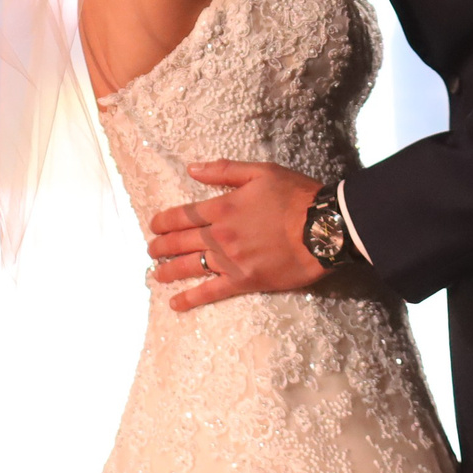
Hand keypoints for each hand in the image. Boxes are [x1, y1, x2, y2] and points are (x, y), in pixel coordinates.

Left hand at [143, 160, 324, 311]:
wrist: (323, 229)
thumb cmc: (295, 196)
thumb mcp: (261, 172)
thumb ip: (224, 170)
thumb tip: (192, 168)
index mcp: (222, 207)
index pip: (183, 215)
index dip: (164, 220)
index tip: (153, 225)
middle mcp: (220, 236)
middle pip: (181, 242)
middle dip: (161, 246)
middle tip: (150, 250)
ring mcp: (230, 261)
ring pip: (189, 267)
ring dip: (168, 270)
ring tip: (155, 274)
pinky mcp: (244, 281)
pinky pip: (210, 292)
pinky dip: (190, 298)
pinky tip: (176, 303)